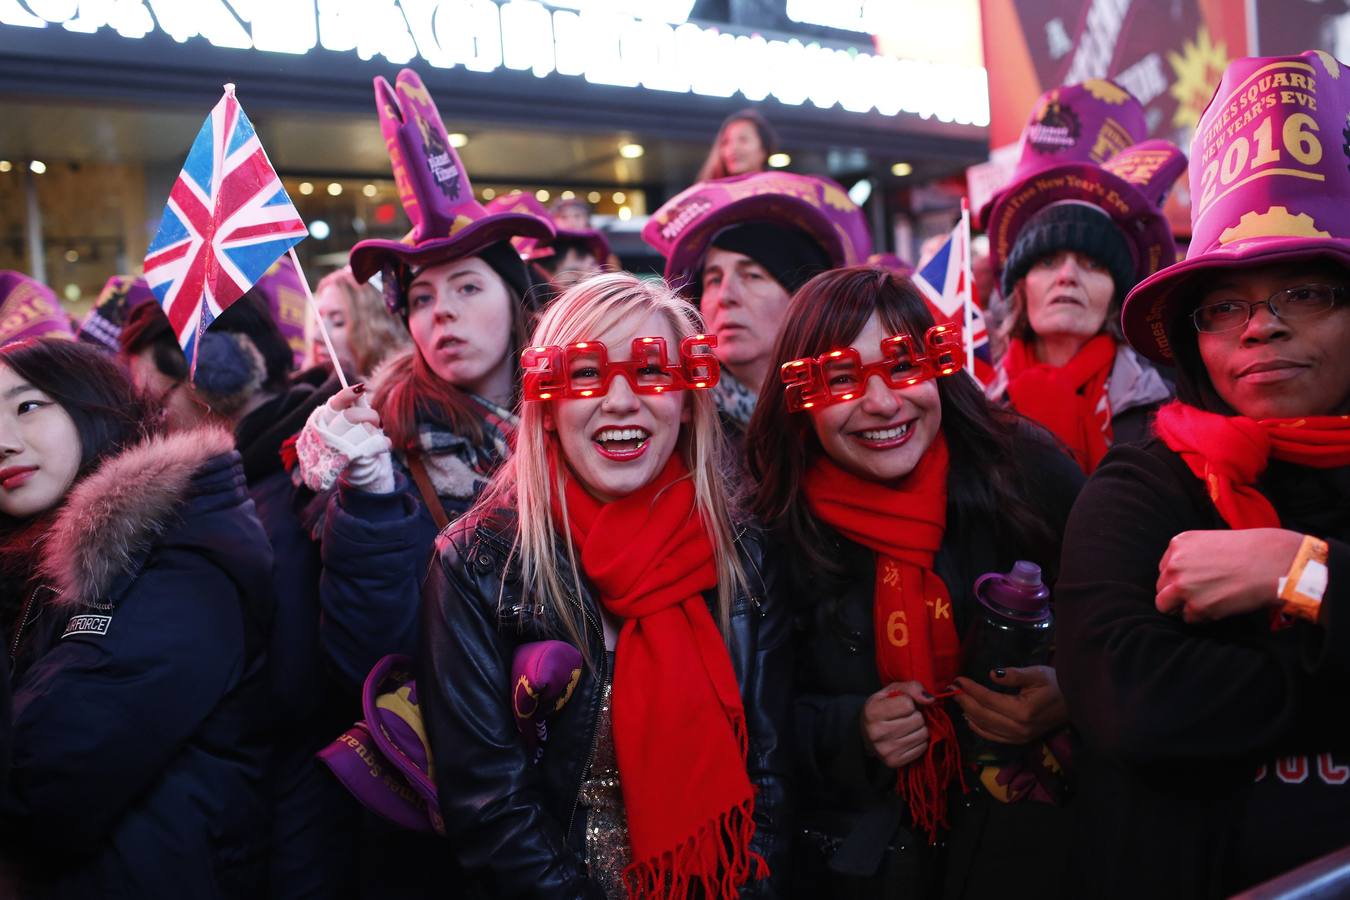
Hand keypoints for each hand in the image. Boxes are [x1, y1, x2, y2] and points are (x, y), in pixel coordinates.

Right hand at [296, 385, 393, 492]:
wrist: (358, 472)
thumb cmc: (355, 443)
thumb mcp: (352, 425)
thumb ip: (354, 408)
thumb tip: (359, 388)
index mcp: (324, 423)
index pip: (334, 405)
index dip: (346, 395)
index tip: (361, 387)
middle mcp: (328, 435)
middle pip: (352, 416)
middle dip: (369, 415)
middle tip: (376, 421)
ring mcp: (339, 449)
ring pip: (364, 429)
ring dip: (376, 431)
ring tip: (378, 436)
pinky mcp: (353, 460)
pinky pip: (375, 444)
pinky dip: (384, 443)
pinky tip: (385, 444)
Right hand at [860, 681, 931, 768]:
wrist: (866, 733)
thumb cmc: (882, 707)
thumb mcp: (892, 691)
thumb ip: (912, 688)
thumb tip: (930, 700)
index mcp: (873, 712)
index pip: (908, 704)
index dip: (909, 702)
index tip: (901, 705)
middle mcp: (877, 733)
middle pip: (918, 719)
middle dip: (916, 715)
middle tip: (905, 717)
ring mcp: (885, 750)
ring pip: (922, 734)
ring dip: (919, 728)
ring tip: (907, 727)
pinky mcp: (894, 762)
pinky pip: (922, 748)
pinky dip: (919, 741)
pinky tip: (908, 738)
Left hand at [953, 666, 1066, 744]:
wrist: (1074, 703)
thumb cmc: (1055, 684)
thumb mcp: (1036, 673)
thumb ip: (1014, 675)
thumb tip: (992, 674)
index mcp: (1023, 711)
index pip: (988, 700)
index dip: (970, 690)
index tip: (957, 680)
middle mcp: (1019, 728)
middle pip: (982, 715)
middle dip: (964, 702)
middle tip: (951, 689)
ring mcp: (1018, 738)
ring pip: (985, 728)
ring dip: (968, 714)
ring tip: (957, 699)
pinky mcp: (1019, 741)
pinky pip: (992, 736)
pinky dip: (978, 727)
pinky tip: (969, 717)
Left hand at [1155, 529, 1302, 623]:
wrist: (1273, 562)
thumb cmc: (1250, 550)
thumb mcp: (1212, 541)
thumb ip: (1191, 556)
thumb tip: (1181, 576)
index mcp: (1178, 544)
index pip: (1165, 569)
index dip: (1178, 578)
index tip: (1195, 581)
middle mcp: (1175, 564)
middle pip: (1161, 587)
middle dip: (1176, 594)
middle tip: (1198, 596)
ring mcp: (1183, 586)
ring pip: (1165, 605)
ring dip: (1180, 607)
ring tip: (1203, 604)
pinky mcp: (1196, 606)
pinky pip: (1188, 618)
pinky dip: (1201, 617)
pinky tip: (1219, 607)